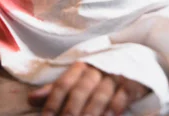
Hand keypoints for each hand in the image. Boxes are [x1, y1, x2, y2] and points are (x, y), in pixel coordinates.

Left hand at [28, 62, 148, 115]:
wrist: (137, 59)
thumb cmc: (101, 73)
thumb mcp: (78, 77)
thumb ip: (56, 89)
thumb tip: (31, 99)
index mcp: (80, 67)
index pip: (62, 84)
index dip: (52, 102)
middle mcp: (97, 69)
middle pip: (80, 91)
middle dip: (70, 110)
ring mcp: (115, 76)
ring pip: (100, 95)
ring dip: (91, 112)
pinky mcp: (133, 83)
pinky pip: (122, 96)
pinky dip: (114, 108)